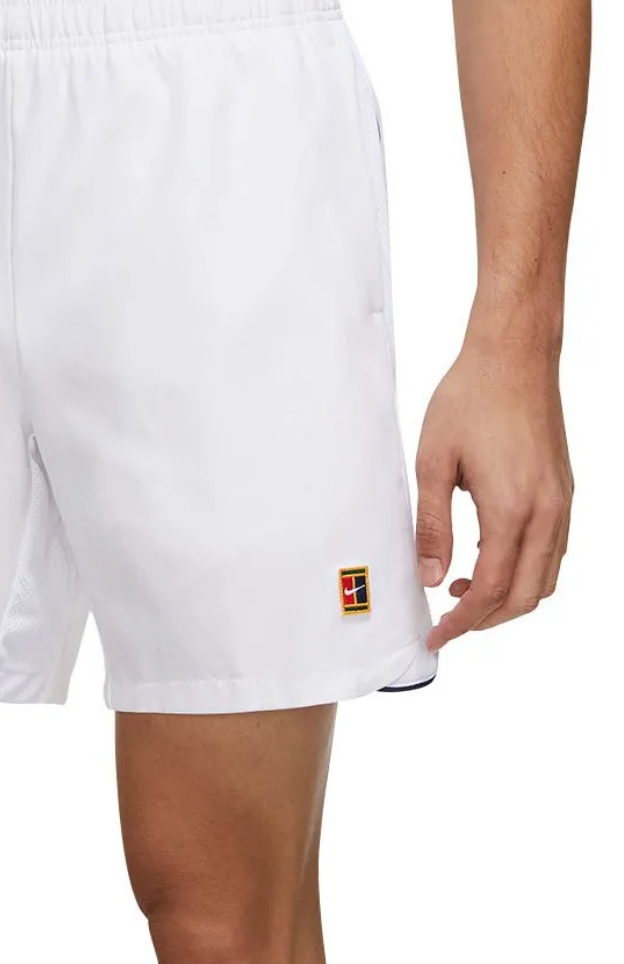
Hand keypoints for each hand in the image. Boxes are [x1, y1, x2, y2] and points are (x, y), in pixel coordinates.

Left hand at [415, 343, 571, 651]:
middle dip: (488, 620)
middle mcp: (548, 513)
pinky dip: (525, 570)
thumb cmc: (469, 400)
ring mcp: (562, 502)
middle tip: (448, 624)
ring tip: (462, 593)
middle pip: (527, 595)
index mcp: (512, 510)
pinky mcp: (564, 490)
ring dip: (509, 597)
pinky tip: (488, 558)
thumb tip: (431, 577)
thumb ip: (432, 526)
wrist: (514, 357)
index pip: (492, 590)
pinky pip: (553, 550)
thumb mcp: (433, 463)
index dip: (463, 622)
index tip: (437, 637)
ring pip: (547, 577)